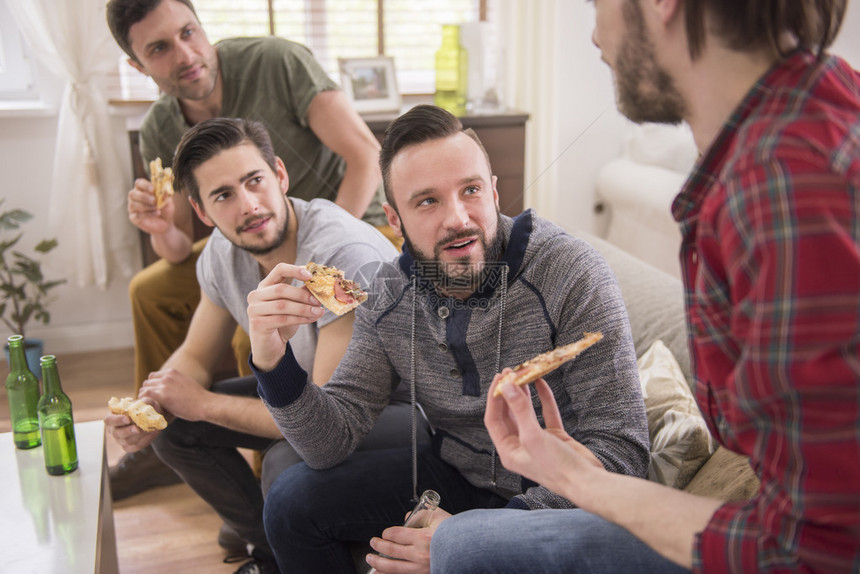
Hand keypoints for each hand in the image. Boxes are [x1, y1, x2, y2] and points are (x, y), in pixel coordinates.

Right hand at [104, 395, 162, 452]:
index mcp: (113, 416)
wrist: (152, 416)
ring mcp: (121, 439)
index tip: (127, 419)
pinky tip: (153, 433)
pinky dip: (145, 440)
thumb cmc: (144, 407)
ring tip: (149, 430)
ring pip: (127, 441)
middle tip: (137, 429)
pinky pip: (136, 446)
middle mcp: (114, 429)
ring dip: (138, 436)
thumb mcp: (146, 401)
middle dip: (128, 431)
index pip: (109, 419)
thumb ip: (145, 402)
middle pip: (117, 433)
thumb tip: (144, 406)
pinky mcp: (129, 446)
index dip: (117, 420)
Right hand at [127, 177, 174, 234]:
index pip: (139, 183)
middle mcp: (135, 197)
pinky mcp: (133, 217)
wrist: (166, 223)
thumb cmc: (165, 209)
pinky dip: (147, 214)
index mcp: (142, 189)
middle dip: (144, 197)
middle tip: (154, 201)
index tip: (153, 189)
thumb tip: (165, 191)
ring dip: (147, 206)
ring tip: (157, 208)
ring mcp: (132, 207)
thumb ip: (165, 196)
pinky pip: (137, 215)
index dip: (144, 185)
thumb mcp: (168, 202)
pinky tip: (156, 213)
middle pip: (132, 193)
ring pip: (134, 204)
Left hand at [139, 368, 206, 421]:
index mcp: (173, 372)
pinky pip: (144, 395)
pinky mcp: (162, 395)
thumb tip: (173, 388)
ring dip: (143, 397)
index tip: (152, 394)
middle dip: (146, 391)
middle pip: (147, 382)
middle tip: (148, 402)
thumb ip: (177, 382)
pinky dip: (142, 400)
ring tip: (146, 406)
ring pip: (144, 388)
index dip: (152, 386)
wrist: (205, 404)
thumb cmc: (199, 398)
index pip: (153, 376)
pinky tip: (145, 408)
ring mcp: (164, 385)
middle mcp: (167, 376)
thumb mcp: (187, 383)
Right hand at [246, 263, 324, 370]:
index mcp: (265, 285)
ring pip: (282, 305)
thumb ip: (302, 293)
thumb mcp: (293, 305)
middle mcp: (256, 295)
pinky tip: (311, 319)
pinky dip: (300, 319)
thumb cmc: (282, 323)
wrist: (270, 347)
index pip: (279, 269)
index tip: (311, 275)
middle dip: (302, 295)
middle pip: (281, 289)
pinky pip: (282, 319)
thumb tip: (319, 283)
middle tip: (318, 300)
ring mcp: (254, 309)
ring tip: (319, 312)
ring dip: (304, 308)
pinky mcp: (258, 323)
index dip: (295, 270)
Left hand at [366, 509, 450, 573]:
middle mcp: (420, 554)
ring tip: (371, 559)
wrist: (468, 549)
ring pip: (393, 567)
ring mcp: (421, 568)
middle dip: (378, 546)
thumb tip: (407, 518)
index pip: (396, 534)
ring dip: (378, 563)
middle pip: (391, 551)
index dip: (386, 533)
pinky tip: (381, 572)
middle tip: (373, 542)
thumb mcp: (438, 516)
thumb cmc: (454, 532)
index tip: (385, 533)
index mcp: (422, 538)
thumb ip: (420, 514)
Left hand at [485, 373, 603, 499]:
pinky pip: (546, 413)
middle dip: (508, 393)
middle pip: (508, 413)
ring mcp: (537, 440)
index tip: (500, 377)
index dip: (495, 397)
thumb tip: (508, 387)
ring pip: (526, 411)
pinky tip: (541, 383)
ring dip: (524, 393)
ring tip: (522, 374)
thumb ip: (520, 410)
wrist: (586, 481)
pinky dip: (544, 398)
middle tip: (510, 372)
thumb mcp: (533, 436)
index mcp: (509, 451)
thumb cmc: (557, 467)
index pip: (494, 419)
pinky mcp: (554, 437)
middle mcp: (520, 445)